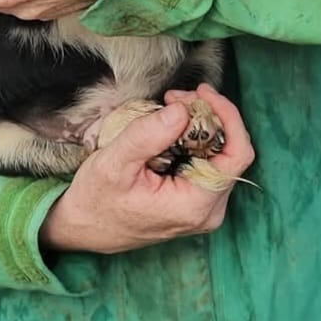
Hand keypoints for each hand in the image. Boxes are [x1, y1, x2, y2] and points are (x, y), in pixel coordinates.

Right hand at [39, 84, 254, 253]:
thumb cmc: (96, 199)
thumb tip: (182, 110)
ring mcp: (203, 207)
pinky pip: (207, 161)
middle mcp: (208, 210)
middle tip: (174, 97)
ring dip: (200, 124)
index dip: (227, 117)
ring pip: (220, 154)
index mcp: (195, 205)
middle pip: (230, 151)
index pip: (238, 155)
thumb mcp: (114, 163)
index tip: (201, 92)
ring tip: (170, 106)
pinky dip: (193, 137)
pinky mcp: (195, 200)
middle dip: (208, 115)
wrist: (82, 227)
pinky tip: (170, 126)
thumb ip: (148, 135)